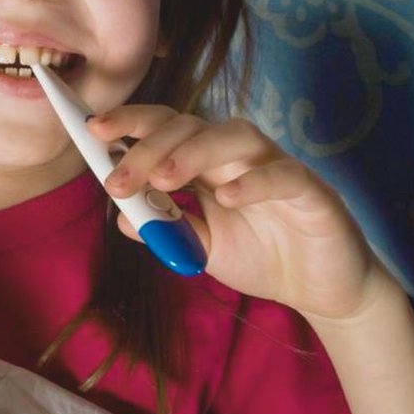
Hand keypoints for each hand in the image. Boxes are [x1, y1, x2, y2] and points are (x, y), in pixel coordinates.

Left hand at [87, 106, 390, 322]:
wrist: (321, 289)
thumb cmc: (263, 256)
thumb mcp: (202, 247)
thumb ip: (167, 229)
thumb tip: (122, 218)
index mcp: (209, 162)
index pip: (166, 128)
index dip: (131, 123)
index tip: (93, 131)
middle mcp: (239, 155)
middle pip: (190, 126)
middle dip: (148, 147)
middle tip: (118, 180)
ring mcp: (276, 167)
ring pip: (234, 136)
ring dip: (193, 153)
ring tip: (163, 180)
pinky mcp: (311, 191)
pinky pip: (282, 175)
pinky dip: (254, 182)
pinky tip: (228, 198)